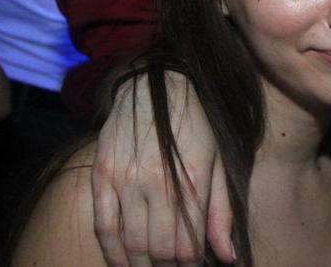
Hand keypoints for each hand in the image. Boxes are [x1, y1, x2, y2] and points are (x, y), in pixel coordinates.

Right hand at [91, 71, 235, 265]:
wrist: (157, 82)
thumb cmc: (196, 123)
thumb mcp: (218, 161)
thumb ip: (221, 211)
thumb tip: (228, 256)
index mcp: (191, 179)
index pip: (189, 245)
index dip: (191, 265)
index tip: (194, 266)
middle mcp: (157, 181)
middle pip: (160, 248)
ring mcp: (126, 179)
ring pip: (132, 243)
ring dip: (142, 265)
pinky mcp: (103, 174)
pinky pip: (104, 226)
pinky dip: (113, 253)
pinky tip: (123, 264)